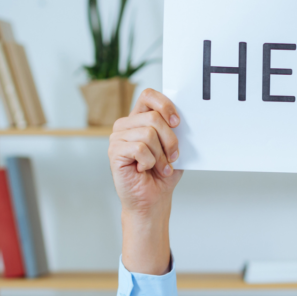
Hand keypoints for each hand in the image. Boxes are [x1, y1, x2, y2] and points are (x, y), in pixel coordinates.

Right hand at [108, 89, 182, 274]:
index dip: (165, 105)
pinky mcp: (114, 151)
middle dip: (170, 140)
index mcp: (140, 118)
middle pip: (154, 117)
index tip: (178, 122)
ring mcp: (117, 137)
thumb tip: (182, 120)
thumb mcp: (174, 149)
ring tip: (158, 167)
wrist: (153, 200)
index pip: (149, 95)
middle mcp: (126, 124)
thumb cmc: (162, 174)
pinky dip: (149, 162)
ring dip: (160, 155)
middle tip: (172, 157)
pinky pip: (140, 148)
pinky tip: (144, 169)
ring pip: (148, 133)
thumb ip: (175, 131)